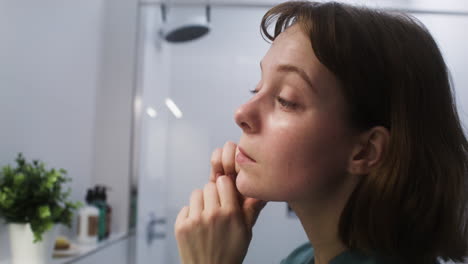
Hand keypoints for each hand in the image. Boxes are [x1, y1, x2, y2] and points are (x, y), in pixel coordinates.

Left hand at [175, 141, 266, 263]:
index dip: (225, 187)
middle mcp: (212, 215)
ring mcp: (194, 220)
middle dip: (213, 194)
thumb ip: (251, 209)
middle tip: (216, 207)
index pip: (224, 182)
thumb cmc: (230, 253)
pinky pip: (185, 208)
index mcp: (230, 214)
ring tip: (206, 216)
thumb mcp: (246, 232)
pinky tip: (197, 226)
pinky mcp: (181, 226)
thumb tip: (261, 193)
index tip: (226, 194)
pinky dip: (190, 214)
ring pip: (196, 194)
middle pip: (209, 186)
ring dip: (201, 202)